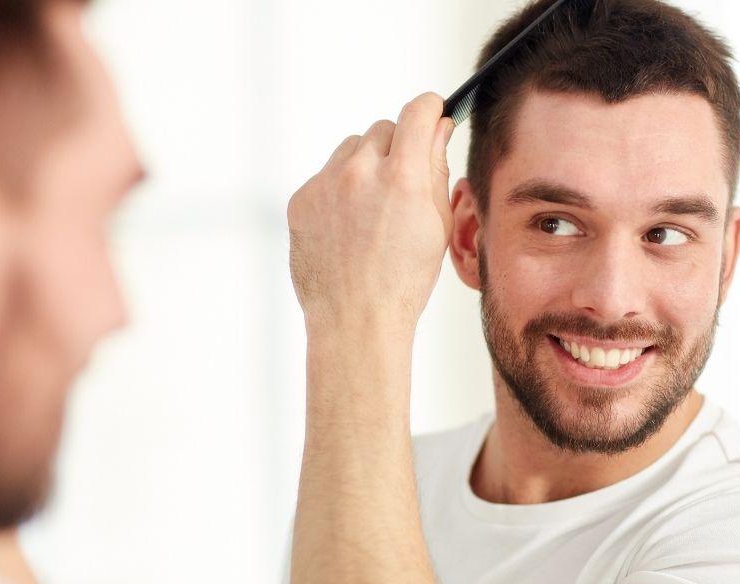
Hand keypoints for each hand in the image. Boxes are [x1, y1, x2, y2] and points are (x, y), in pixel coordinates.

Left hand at [287, 92, 454, 338]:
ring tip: (373, 211)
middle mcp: (360, 172)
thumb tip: (438, 128)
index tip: (433, 113)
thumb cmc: (405, 280)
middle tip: (402, 185)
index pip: (417, 112)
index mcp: (403, 178)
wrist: (355, 319)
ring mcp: (325, 185)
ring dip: (365, 166)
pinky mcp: (301, 200)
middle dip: (397, 147)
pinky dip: (339, 192)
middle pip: (383, 129)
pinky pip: (326, 177)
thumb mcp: (438, 225)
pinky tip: (349, 227)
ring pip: (352, 149)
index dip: (430, 108)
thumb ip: (436, 169)